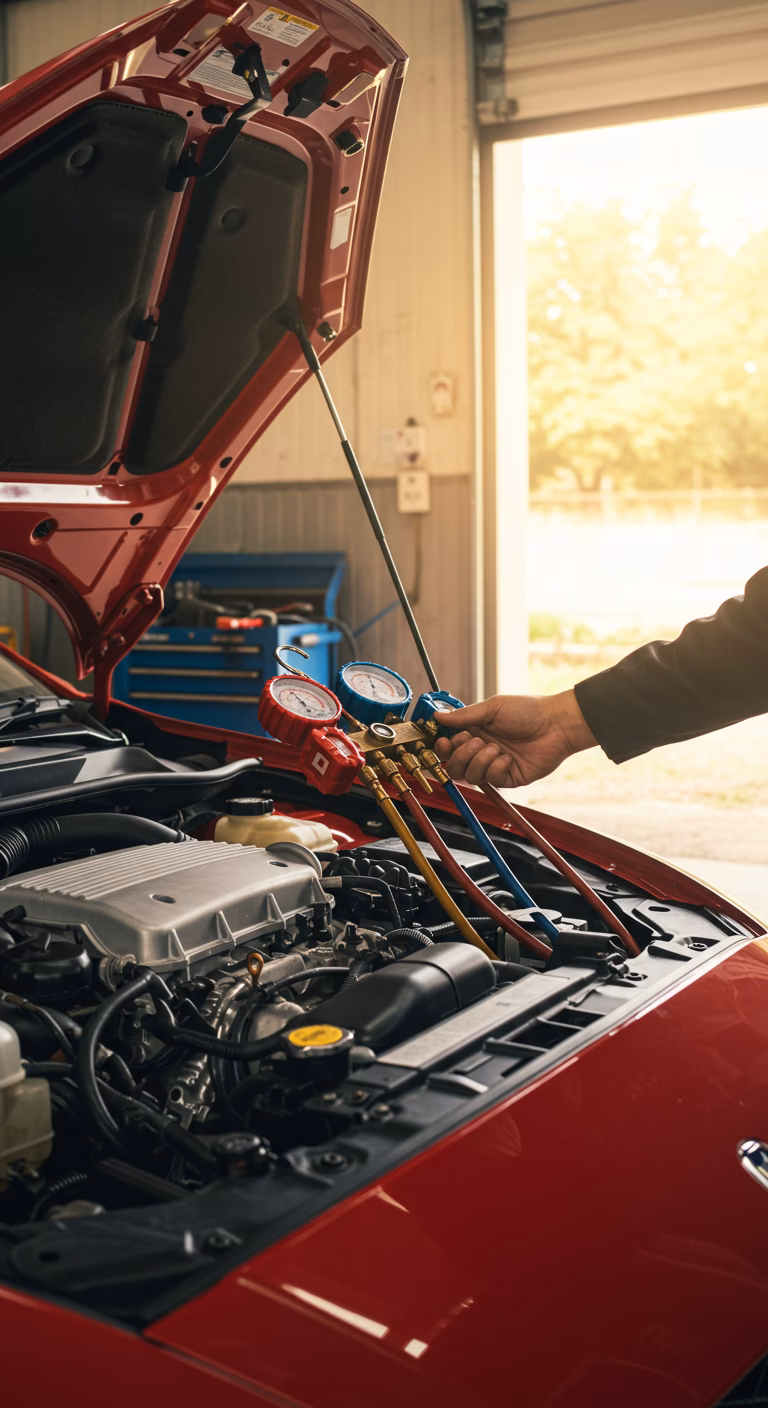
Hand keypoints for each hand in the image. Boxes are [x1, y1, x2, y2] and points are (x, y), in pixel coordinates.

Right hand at [433, 689, 596, 787]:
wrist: (556, 724)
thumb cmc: (528, 711)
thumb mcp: (493, 708)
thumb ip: (465, 716)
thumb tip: (438, 716)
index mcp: (475, 731)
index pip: (448, 746)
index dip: (443, 747)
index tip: (444, 742)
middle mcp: (481, 750)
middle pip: (454, 765)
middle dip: (460, 755)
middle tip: (475, 741)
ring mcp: (494, 765)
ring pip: (470, 776)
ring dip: (479, 761)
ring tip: (496, 748)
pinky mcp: (508, 777)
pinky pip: (491, 779)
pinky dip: (497, 767)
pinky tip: (509, 757)